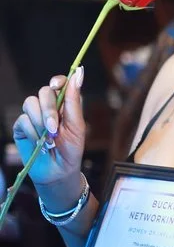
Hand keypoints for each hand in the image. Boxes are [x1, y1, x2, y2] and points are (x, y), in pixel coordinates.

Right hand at [12, 68, 85, 200]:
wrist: (58, 172)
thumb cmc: (71, 151)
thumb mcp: (77, 127)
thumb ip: (74, 101)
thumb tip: (78, 74)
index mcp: (64, 105)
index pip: (59, 83)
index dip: (57, 81)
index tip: (56, 86)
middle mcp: (48, 107)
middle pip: (43, 92)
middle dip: (48, 109)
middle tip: (53, 128)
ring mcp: (33, 115)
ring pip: (30, 103)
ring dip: (40, 122)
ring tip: (49, 140)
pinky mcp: (21, 126)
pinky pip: (22, 120)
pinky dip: (32, 132)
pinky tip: (39, 144)